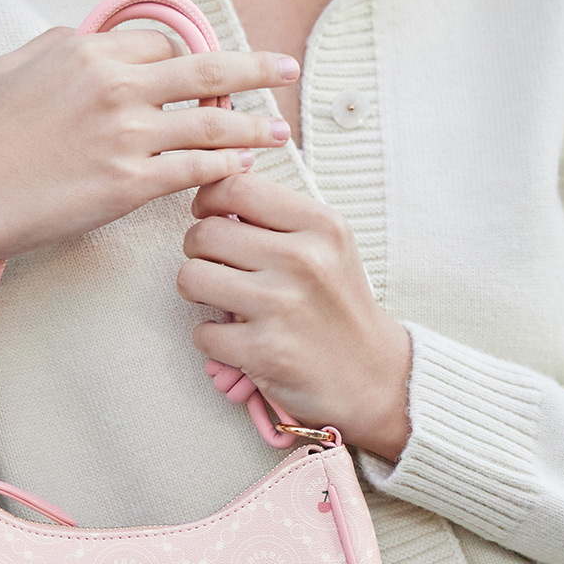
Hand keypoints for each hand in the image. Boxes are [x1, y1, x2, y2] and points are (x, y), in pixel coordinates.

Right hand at [0, 26, 299, 271]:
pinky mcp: (128, 184)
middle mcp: (117, 87)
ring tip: (280, 130)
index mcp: (91, 52)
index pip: (162, 47)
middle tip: (286, 70)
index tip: (205, 79)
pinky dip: (224, 167)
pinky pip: (193, 170)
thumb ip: (64, 47)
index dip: (188, 63)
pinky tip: (243, 167)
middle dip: (254, 69)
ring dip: (252, 126)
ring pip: (209, 124)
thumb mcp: (16, 65)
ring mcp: (127, 136)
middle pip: (203, 71)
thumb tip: (96, 41)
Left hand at [177, 173, 412, 461]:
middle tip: (216, 266)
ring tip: (220, 300)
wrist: (372, 375)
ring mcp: (281, 306)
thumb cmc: (338, 306)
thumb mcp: (327, 247)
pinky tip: (237, 339)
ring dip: (197, 291)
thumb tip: (213, 192)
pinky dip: (212, 338)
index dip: (208, 199)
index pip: (237, 187)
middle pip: (204, 233)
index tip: (209, 215)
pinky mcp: (262, 350)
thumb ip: (278, 218)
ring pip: (191, 277)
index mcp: (320, 226)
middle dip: (198, 250)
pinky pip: (202, 331)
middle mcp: (303, 260)